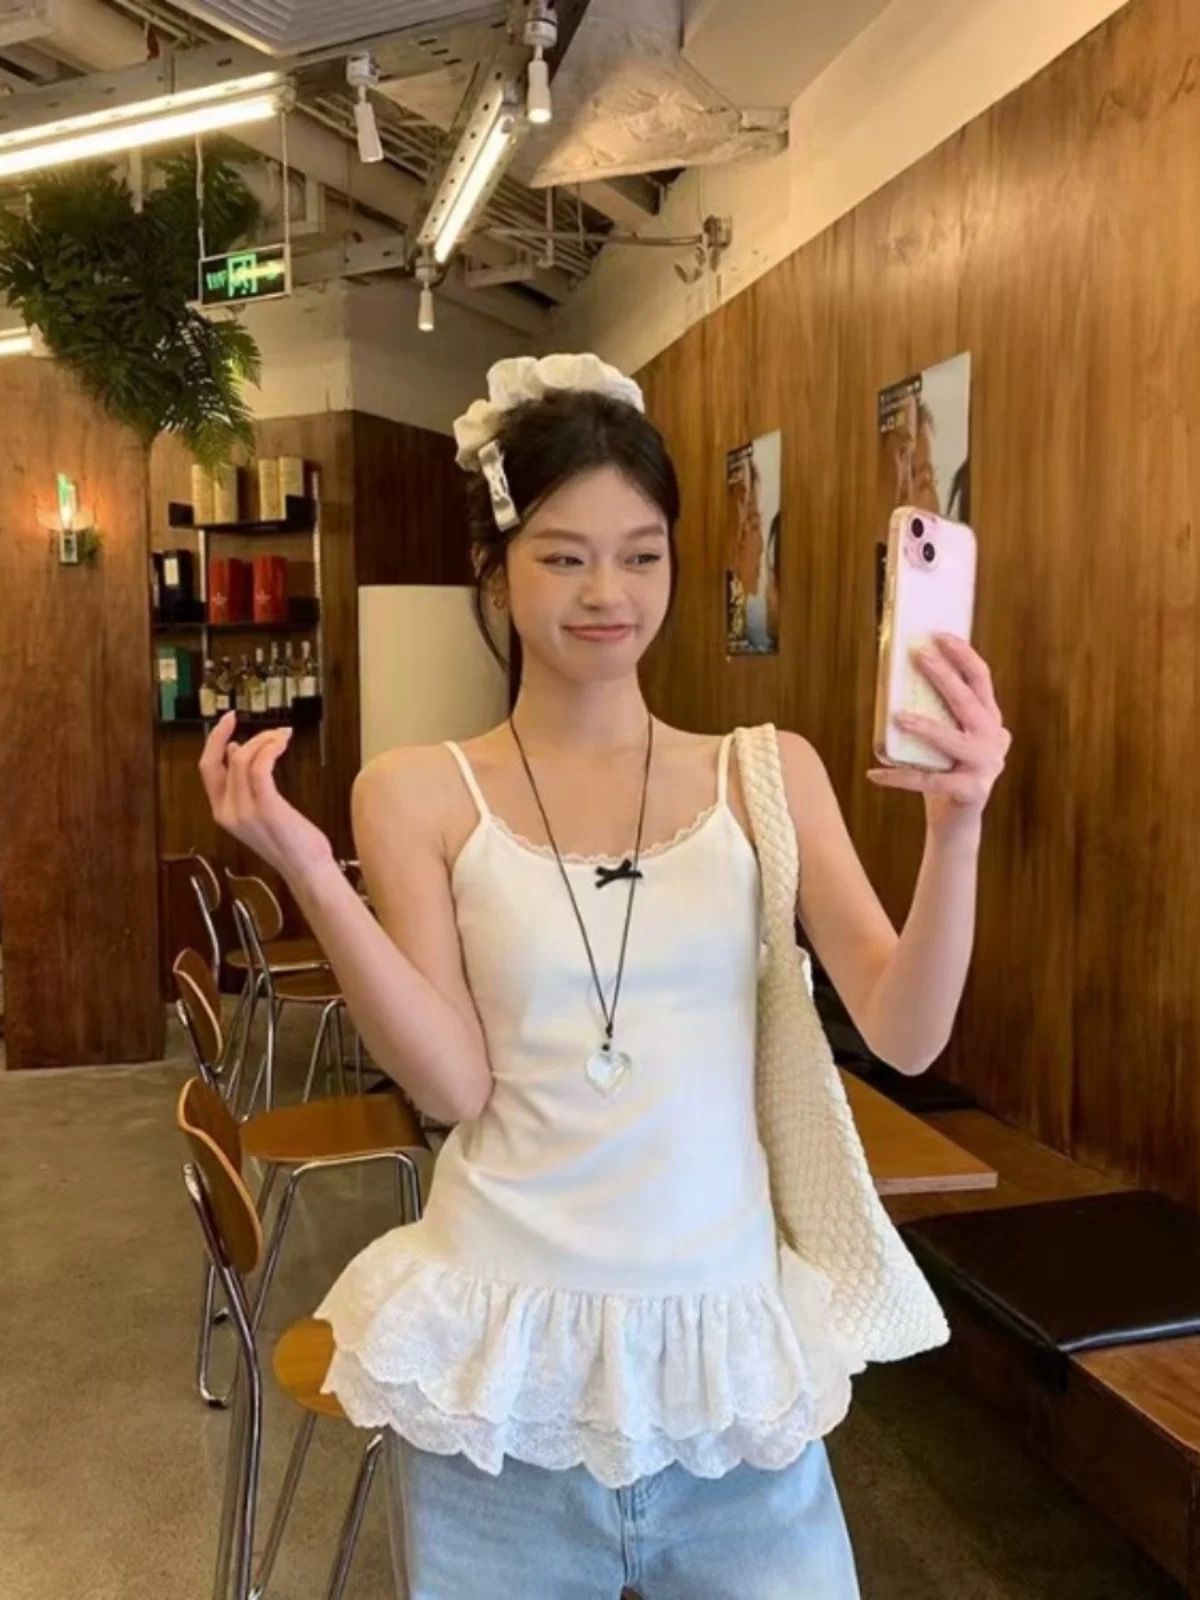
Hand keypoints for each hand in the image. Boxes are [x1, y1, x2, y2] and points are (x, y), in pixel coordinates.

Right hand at [199, 712, 334, 882]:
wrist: (306, 869)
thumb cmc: (289, 841)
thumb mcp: (259, 810)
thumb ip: (243, 785)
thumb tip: (236, 751)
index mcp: (222, 812)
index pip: (207, 769)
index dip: (213, 742)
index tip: (226, 722)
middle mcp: (228, 812)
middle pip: (218, 761)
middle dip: (225, 734)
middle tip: (239, 717)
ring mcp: (245, 811)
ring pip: (242, 760)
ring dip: (262, 740)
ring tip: (280, 736)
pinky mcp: (266, 808)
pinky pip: (260, 767)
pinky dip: (269, 749)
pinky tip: (281, 744)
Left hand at [867, 635, 1010, 829]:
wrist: (955, 822)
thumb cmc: (944, 772)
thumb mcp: (943, 738)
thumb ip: (933, 713)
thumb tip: (893, 680)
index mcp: (988, 720)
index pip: (981, 679)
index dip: (963, 654)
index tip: (939, 634)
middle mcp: (994, 739)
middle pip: (969, 701)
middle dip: (944, 676)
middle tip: (918, 656)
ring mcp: (987, 765)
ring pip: (954, 740)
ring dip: (926, 726)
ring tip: (898, 716)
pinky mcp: (972, 791)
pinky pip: (930, 781)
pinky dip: (899, 777)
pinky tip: (874, 774)